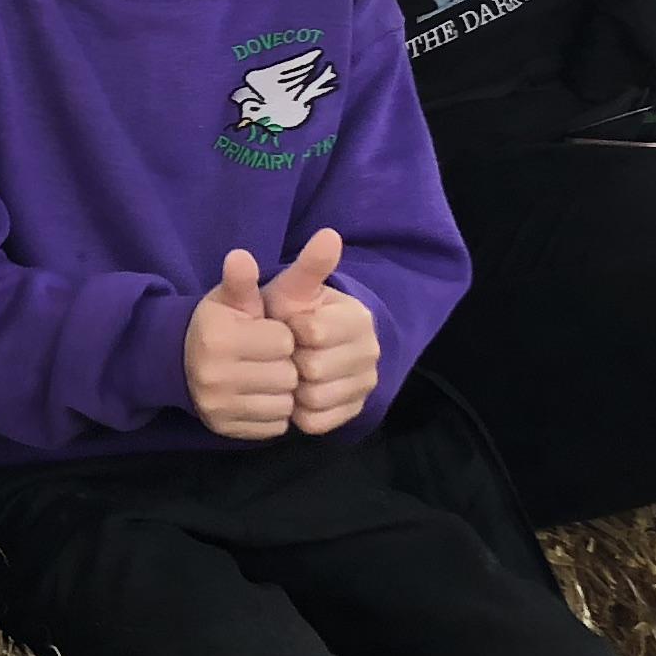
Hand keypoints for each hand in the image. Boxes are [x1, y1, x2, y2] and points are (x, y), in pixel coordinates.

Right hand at [184, 249, 301, 440]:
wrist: (183, 361)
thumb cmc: (219, 323)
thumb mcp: (231, 297)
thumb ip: (243, 279)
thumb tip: (240, 256)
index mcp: (218, 337)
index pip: (284, 341)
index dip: (282, 335)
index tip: (267, 332)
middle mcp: (214, 374)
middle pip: (287, 375)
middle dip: (285, 364)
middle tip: (269, 357)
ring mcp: (218, 407)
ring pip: (285, 404)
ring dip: (283, 391)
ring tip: (267, 376)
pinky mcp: (225, 429)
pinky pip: (275, 426)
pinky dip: (274, 413)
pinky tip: (261, 396)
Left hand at [258, 228, 379, 432]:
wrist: (302, 347)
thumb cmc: (292, 313)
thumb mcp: (292, 289)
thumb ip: (306, 266)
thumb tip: (329, 234)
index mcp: (358, 317)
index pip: (311, 333)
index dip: (288, 330)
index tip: (285, 324)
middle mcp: (371, 350)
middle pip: (314, 370)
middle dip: (290, 361)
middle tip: (285, 352)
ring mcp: (366, 383)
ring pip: (314, 398)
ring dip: (292, 389)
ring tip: (289, 371)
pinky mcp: (355, 410)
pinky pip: (317, 421)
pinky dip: (299, 412)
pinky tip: (295, 394)